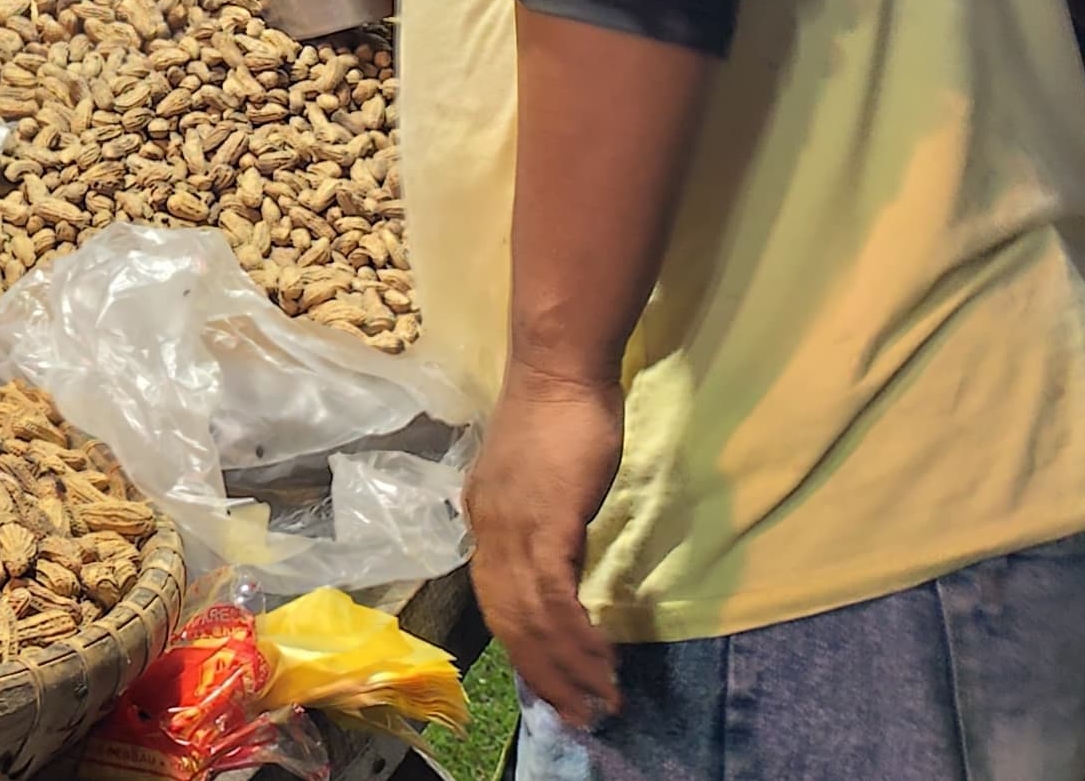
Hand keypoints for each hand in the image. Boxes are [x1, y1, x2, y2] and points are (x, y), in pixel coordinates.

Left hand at [466, 363, 625, 730]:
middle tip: (576, 714)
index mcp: (484, 521)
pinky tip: (600, 659)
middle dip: (542, 674)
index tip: (551, 683)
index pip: (496, 601)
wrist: (560, 369)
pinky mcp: (545, 522)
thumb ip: (546, 524)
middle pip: (506, 621)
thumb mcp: (543, 482)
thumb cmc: (560, 415)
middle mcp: (488, 530)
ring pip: (531, 618)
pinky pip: (555, 596)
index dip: (522, 647)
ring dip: (566, 666)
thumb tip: (564, 567)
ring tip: (599, 700)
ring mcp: (512, 527)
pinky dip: (576, 635)